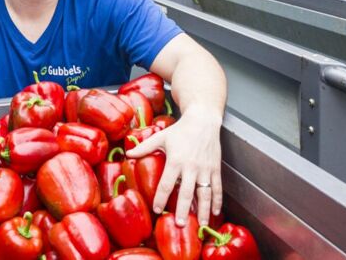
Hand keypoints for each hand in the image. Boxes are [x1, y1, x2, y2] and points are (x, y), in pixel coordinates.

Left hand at [126, 105, 221, 226]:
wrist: (203, 121)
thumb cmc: (180, 129)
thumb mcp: (161, 137)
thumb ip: (144, 147)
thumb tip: (128, 154)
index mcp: (176, 160)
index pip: (167, 183)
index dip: (161, 197)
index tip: (157, 209)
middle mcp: (191, 167)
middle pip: (187, 192)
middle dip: (183, 209)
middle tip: (180, 224)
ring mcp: (205, 169)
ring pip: (205, 193)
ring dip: (203, 210)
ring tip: (201, 224)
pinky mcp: (215, 169)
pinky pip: (217, 188)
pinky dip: (217, 201)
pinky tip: (215, 212)